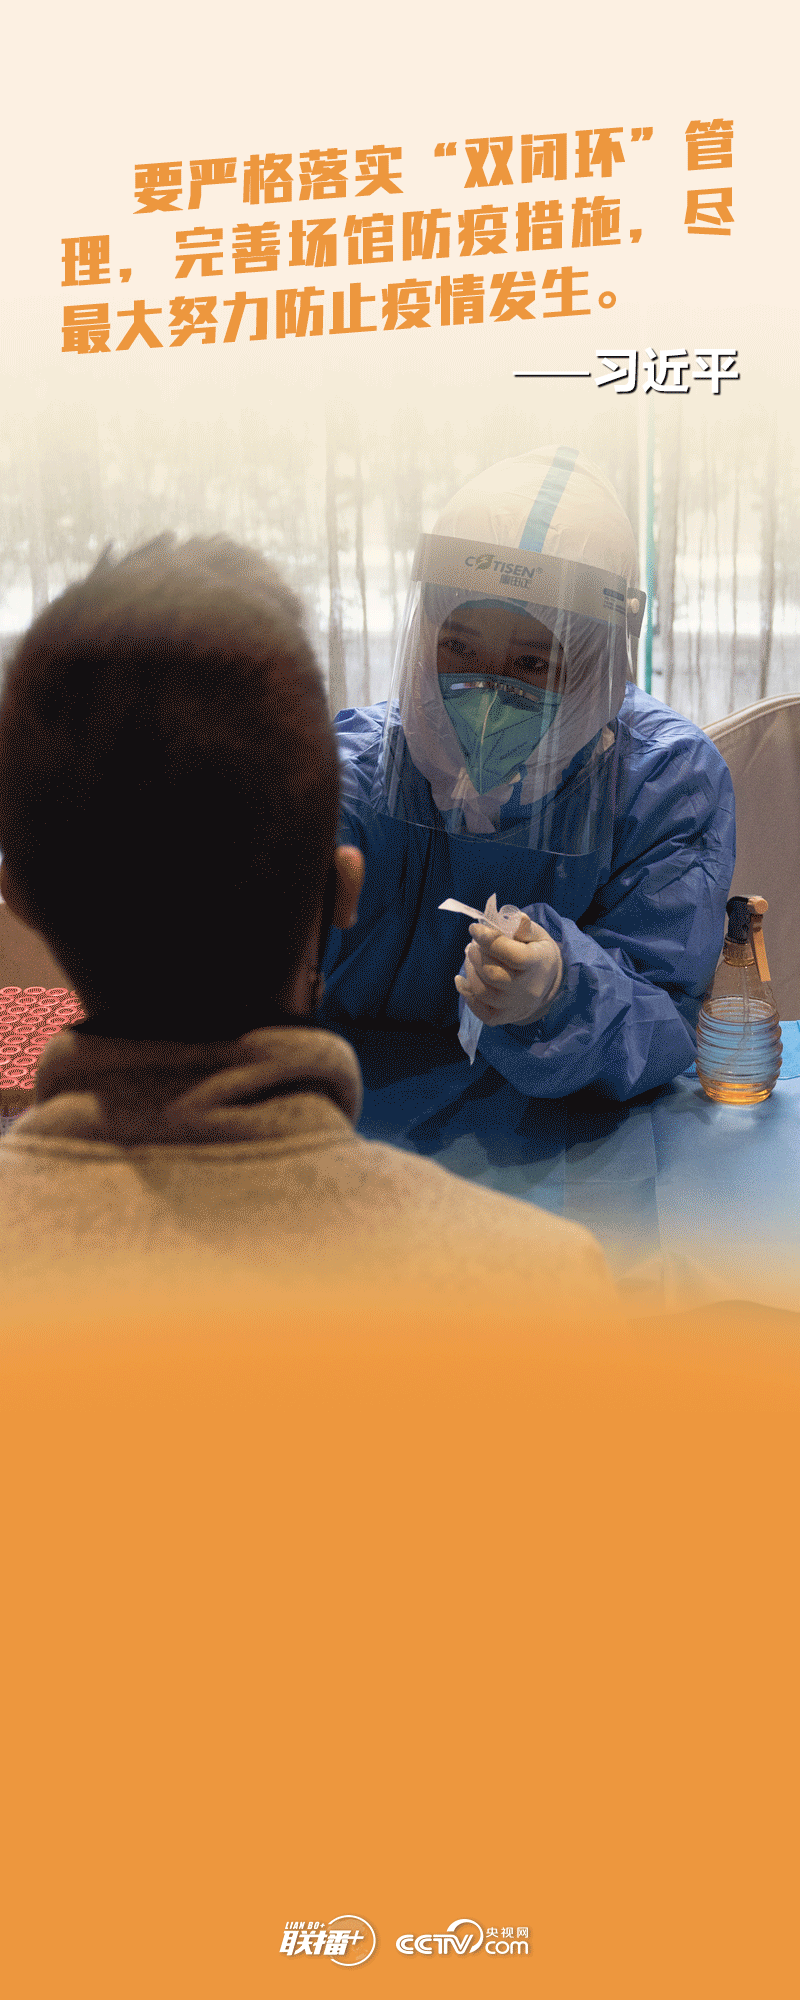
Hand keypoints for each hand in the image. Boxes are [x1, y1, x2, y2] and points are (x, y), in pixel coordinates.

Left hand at [454, 898, 562, 1026]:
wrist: (547, 983)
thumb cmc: (536, 953)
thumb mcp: (537, 936)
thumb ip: (525, 928)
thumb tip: (514, 917)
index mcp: (537, 964)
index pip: (513, 955)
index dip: (490, 940)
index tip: (475, 928)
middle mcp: (527, 989)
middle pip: (492, 975)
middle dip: (476, 956)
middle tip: (473, 945)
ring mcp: (515, 1006)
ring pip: (482, 991)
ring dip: (470, 971)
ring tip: (470, 957)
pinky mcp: (505, 1017)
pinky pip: (480, 1011)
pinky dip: (466, 995)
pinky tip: (462, 980)